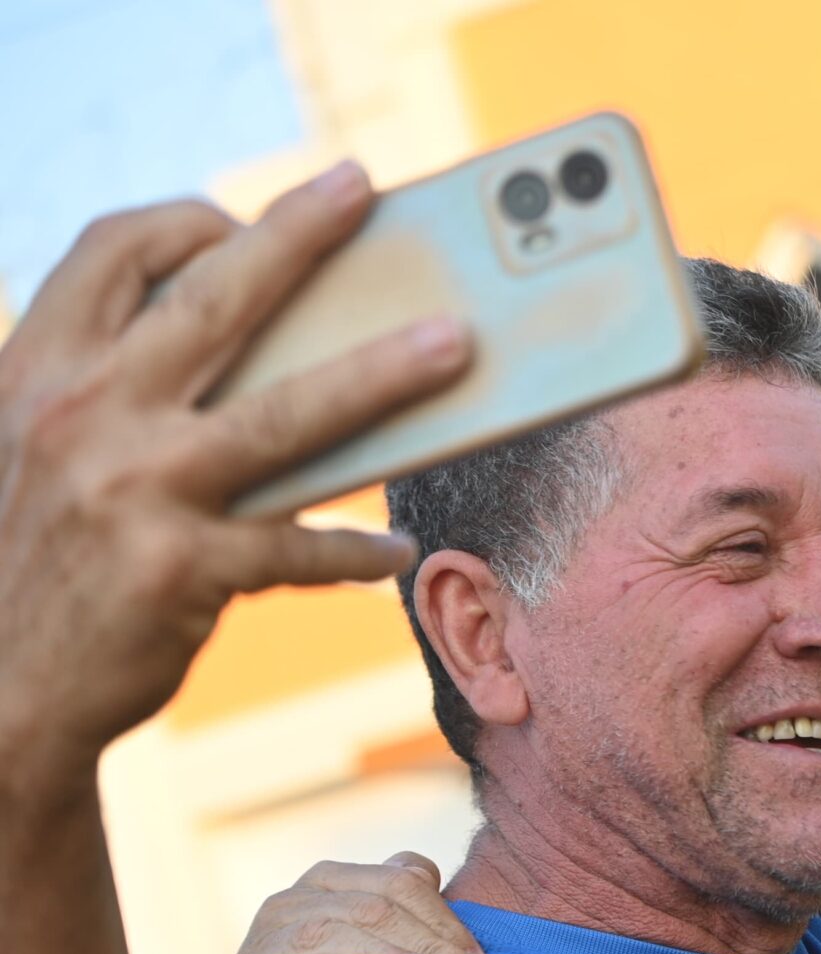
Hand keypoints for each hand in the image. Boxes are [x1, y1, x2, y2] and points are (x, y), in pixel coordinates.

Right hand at [0, 163, 472, 799]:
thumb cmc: (39, 561)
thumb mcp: (40, 453)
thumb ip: (115, 396)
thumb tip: (266, 358)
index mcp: (38, 372)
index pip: (109, 250)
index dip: (185, 219)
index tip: (250, 215)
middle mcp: (80, 415)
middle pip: (212, 302)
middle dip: (295, 236)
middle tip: (361, 189)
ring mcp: (130, 490)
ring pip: (285, 414)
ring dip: (382, 375)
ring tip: (454, 346)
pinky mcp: (178, 570)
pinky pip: (298, 549)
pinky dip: (354, 550)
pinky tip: (393, 552)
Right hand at [219, 852, 491, 953]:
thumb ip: (409, 936)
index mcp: (340, 882)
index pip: (407, 877)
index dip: (451, 920)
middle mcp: (306, 891)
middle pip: (393, 895)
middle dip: (444, 941)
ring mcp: (276, 919)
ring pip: (363, 915)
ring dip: (416, 950)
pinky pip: (318, 943)